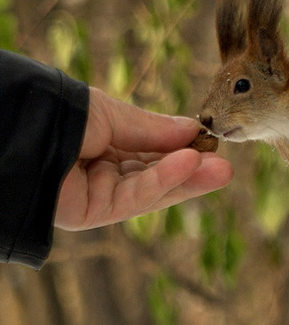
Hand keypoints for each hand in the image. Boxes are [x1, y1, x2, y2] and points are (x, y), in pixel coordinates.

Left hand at [55, 87, 233, 229]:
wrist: (25, 121)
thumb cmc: (64, 111)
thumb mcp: (115, 116)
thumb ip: (153, 130)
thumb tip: (194, 130)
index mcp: (107, 146)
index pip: (153, 155)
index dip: (182, 151)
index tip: (212, 144)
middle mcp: (103, 173)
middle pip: (156, 177)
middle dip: (192, 173)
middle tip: (227, 167)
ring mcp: (97, 194)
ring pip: (150, 192)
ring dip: (186, 181)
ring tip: (221, 170)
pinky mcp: (90, 213)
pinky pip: (133, 198)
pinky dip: (162, 182)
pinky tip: (189, 165)